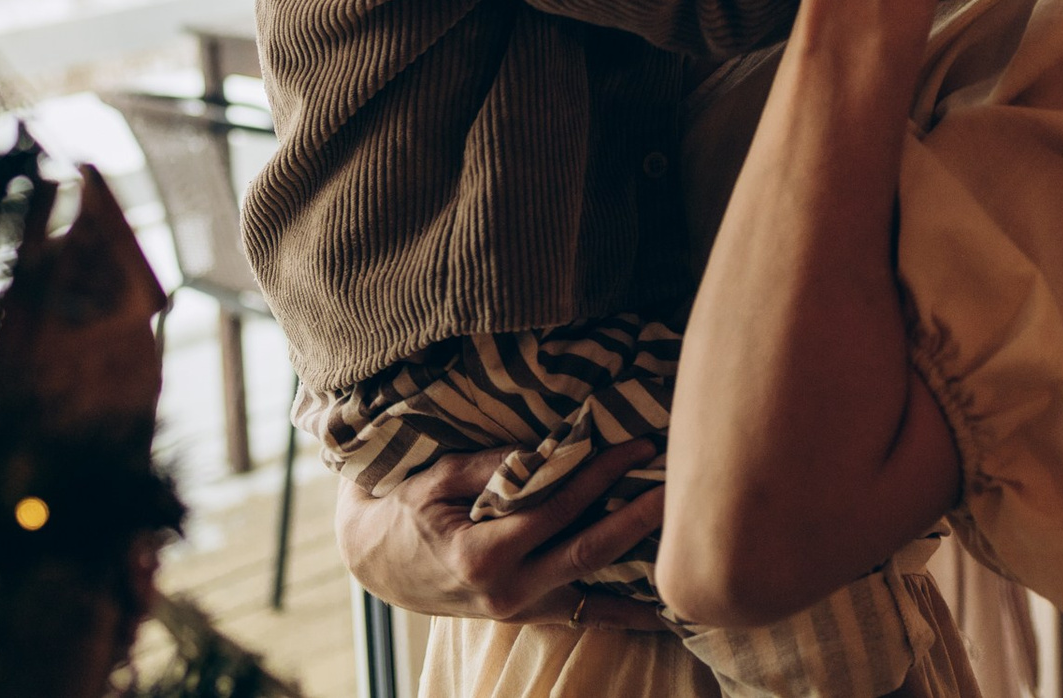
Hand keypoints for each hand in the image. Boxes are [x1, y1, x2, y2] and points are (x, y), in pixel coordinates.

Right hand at [334, 439, 669, 630]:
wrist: (374, 562)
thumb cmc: (401, 511)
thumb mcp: (434, 480)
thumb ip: (491, 468)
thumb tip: (549, 447)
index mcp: (482, 554)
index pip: (555, 507)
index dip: (598, 474)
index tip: (635, 446)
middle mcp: (508, 591)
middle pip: (590, 548)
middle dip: (637, 514)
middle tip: (677, 481)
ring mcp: (522, 610)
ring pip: (597, 587)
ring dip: (642, 561)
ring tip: (688, 534)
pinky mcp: (529, 616)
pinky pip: (588, 616)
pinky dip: (628, 613)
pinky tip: (668, 608)